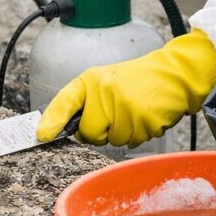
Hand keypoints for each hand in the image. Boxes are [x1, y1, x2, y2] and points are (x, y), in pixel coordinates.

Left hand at [36, 30, 215, 146]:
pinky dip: (141, 133)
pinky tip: (147, 115)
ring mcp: (123, 107)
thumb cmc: (138, 80)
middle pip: (89, 133)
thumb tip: (67, 127)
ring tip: (135, 110)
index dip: (51, 120)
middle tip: (116, 115)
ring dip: (124, 132)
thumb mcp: (106, 81)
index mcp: (91, 80)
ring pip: (113, 140)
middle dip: (100, 132)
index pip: (64, 101)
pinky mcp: (143, 120)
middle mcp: (103, 92)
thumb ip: (88, 102)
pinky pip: (133, 141)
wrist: (174, 73)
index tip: (42, 135)